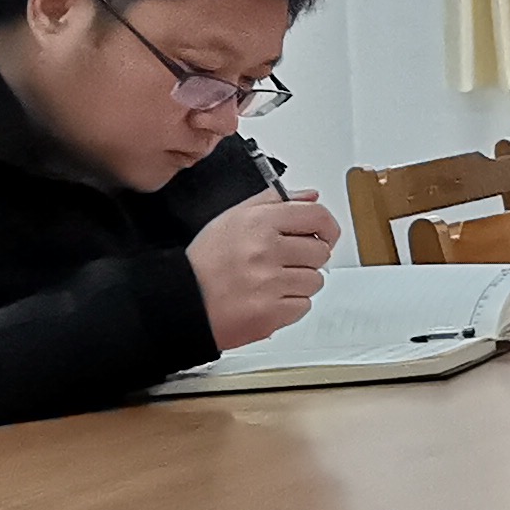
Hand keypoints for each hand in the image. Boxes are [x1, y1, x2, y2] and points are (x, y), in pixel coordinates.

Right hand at [189, 187, 338, 350]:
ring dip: (299, 283)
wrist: (182, 301)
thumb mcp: (233, 218)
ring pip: (315, 281)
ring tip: (271, 282)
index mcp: (258, 222)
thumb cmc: (207, 261)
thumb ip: (273, 202)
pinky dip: (290, 305)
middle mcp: (265, 251)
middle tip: (283, 262)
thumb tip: (310, 196)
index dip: (327, 226)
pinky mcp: (270, 313)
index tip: (324, 234)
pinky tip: (268, 299)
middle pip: (321, 251)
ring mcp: (269, 284)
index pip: (316, 216)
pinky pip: (303, 306)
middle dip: (307, 258)